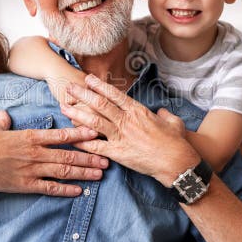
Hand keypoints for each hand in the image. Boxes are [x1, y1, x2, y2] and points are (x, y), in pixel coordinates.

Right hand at [0, 110, 107, 196]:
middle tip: (107, 160)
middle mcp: (36, 153)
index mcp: (31, 137)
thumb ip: (4, 122)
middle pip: (69, 156)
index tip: (95, 133)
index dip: (80, 134)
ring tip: (100, 175)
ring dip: (84, 173)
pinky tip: (79, 192)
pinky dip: (65, 190)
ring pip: (64, 172)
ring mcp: (32, 170)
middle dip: (90, 158)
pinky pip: (50, 188)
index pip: (61, 135)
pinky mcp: (27, 185)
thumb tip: (4, 115)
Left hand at [61, 74, 200, 185]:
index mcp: (138, 111)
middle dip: (82, 95)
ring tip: (64, 107)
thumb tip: (160, 112)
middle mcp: (126, 121)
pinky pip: (95, 146)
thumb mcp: (173, 122)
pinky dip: (82, 142)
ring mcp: (121, 137)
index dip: (100, 86)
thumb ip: (163, 114)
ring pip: (94, 122)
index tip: (88, 79)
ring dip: (77, 114)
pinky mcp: (117, 153)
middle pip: (100, 104)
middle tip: (69, 87)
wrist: (175, 162)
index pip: (115, 95)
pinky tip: (71, 137)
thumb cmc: (176, 142)